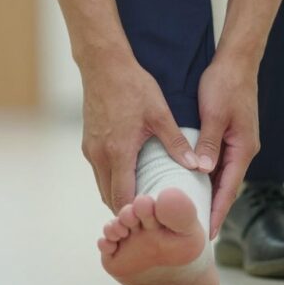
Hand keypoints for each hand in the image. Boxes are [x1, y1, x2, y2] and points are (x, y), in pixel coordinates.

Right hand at [80, 50, 200, 212]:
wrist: (103, 65)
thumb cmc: (132, 86)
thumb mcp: (160, 113)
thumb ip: (177, 143)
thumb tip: (196, 166)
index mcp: (119, 152)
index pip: (123, 197)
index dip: (135, 212)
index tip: (152, 219)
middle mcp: (100, 155)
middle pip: (109, 197)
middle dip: (127, 210)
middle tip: (149, 217)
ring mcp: (90, 150)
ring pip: (102, 186)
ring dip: (118, 196)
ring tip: (141, 202)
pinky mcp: (87, 142)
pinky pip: (99, 172)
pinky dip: (112, 181)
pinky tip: (129, 178)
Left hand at [195, 52, 260, 238]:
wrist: (237, 61)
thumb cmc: (225, 85)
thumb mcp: (213, 114)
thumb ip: (208, 143)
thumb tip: (202, 171)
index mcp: (243, 148)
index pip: (229, 189)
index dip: (218, 212)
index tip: (208, 233)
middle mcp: (244, 149)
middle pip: (227, 186)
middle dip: (214, 208)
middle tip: (196, 232)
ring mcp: (239, 143)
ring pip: (223, 175)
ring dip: (210, 193)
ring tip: (192, 213)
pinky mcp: (232, 135)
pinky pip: (220, 162)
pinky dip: (209, 175)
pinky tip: (194, 183)